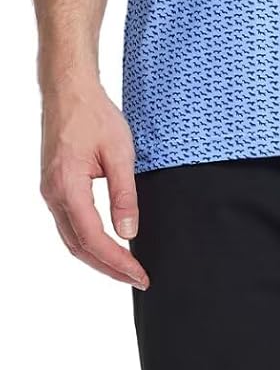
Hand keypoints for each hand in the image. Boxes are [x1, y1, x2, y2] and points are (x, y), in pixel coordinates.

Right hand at [39, 78, 149, 289]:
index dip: (118, 262)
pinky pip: (68, 224)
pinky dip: (87, 240)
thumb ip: (125, 195)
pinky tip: (105, 243)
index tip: (139, 274)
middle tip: (136, 278)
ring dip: (96, 257)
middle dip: (108, 268)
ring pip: (71, 239)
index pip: (93, 239)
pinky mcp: (54, 186)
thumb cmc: (93, 114)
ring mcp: (50, 191)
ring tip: (124, 268)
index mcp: (67, 187)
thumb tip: (129, 233)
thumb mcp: (120, 152)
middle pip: (79, 247)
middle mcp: (53, 195)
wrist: (69, 91)